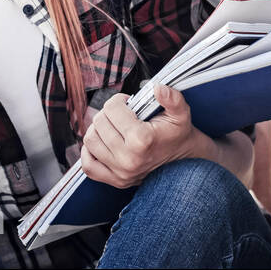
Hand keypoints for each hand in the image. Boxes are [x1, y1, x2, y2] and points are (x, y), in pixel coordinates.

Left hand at [80, 86, 201, 188]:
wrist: (182, 160)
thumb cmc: (177, 133)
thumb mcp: (181, 112)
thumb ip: (172, 98)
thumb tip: (157, 88)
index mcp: (142, 140)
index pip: (112, 108)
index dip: (119, 100)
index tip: (129, 104)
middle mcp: (128, 158)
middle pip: (99, 122)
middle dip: (109, 113)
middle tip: (122, 114)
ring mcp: (120, 172)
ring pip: (90, 140)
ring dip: (98, 129)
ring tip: (113, 126)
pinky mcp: (115, 181)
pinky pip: (88, 165)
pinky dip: (89, 152)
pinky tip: (102, 142)